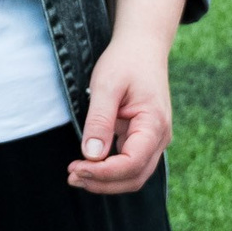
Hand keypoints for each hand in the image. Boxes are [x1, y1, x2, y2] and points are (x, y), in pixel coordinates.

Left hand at [70, 27, 173, 193]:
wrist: (142, 47)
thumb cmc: (126, 61)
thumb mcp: (107, 85)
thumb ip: (99, 121)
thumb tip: (91, 155)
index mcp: (154, 124)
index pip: (132, 163)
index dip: (103, 173)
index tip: (76, 168)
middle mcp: (160, 137)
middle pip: (134, 177)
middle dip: (103, 183)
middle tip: (71, 176)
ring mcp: (154, 140)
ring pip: (133, 176)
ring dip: (105, 181)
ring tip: (76, 174)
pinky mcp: (144, 139)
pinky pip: (129, 164)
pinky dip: (110, 171)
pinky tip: (88, 165)